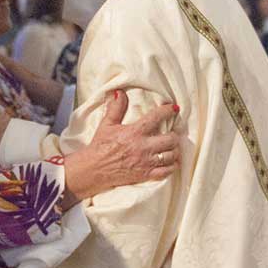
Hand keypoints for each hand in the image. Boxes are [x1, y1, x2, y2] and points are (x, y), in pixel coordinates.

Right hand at [63, 91, 181, 205]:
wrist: (93, 169)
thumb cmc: (100, 147)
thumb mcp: (106, 125)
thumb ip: (116, 108)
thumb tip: (120, 93)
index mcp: (134, 132)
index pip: (156, 117)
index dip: (168, 111)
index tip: (174, 108)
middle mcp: (143, 147)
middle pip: (170, 139)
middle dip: (174, 135)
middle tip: (172, 133)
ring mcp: (146, 162)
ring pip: (171, 155)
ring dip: (174, 150)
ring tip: (171, 147)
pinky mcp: (146, 175)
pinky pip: (167, 171)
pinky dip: (172, 166)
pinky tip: (170, 162)